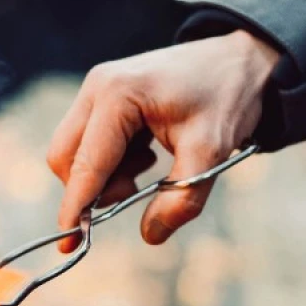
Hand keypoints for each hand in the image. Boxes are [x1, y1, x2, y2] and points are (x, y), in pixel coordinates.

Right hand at [47, 31, 279, 249]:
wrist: (240, 60)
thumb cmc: (227, 97)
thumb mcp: (212, 153)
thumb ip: (181, 199)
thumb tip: (149, 234)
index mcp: (118, 95)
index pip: (85, 165)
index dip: (75, 209)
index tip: (68, 246)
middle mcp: (97, 88)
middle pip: (65, 159)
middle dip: (93, 189)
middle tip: (135, 191)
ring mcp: (95, 91)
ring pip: (73, 155)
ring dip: (104, 177)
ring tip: (147, 164)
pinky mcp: (100, 99)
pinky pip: (86, 146)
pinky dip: (110, 164)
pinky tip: (144, 152)